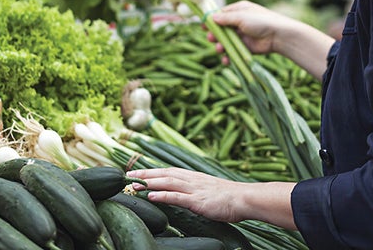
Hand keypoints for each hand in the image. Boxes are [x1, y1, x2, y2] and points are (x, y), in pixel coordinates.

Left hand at [127, 167, 245, 221]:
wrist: (245, 198)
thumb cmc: (230, 198)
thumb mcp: (209, 191)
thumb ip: (196, 190)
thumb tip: (185, 194)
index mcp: (194, 177)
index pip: (169, 171)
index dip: (152, 171)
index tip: (137, 172)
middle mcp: (192, 180)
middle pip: (164, 174)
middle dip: (145, 174)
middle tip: (127, 175)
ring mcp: (194, 189)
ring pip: (168, 182)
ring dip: (149, 182)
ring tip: (133, 185)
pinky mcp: (198, 201)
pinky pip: (177, 197)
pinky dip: (163, 195)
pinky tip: (151, 195)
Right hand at [210, 0, 289, 54]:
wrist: (279, 36)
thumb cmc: (261, 21)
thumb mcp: (241, 16)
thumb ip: (226, 18)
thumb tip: (211, 18)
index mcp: (239, 10)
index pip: (221, 14)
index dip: (212, 20)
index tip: (202, 26)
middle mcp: (239, 22)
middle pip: (222, 29)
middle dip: (215, 35)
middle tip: (211, 39)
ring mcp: (242, 35)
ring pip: (226, 42)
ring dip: (220, 46)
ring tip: (219, 49)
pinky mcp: (246, 47)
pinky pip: (233, 52)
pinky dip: (228, 56)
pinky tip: (225, 59)